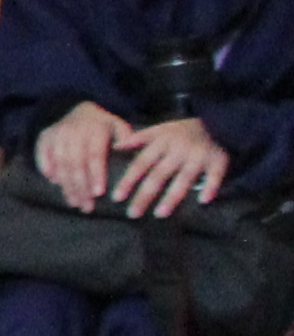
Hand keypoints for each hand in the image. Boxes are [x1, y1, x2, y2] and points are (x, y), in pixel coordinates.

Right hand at [39, 100, 133, 209]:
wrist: (80, 109)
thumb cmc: (104, 126)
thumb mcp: (119, 127)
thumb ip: (126, 138)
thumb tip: (126, 150)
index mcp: (95, 129)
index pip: (94, 155)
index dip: (96, 174)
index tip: (98, 193)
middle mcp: (74, 131)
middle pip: (75, 163)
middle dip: (80, 188)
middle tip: (86, 207)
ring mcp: (57, 133)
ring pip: (60, 163)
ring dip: (66, 185)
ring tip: (74, 202)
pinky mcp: (44, 137)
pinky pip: (41, 154)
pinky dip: (46, 169)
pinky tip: (55, 184)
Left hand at [115, 116, 231, 216]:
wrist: (216, 121)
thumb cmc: (182, 131)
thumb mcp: (159, 129)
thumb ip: (138, 138)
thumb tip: (116, 146)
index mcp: (162, 142)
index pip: (141, 163)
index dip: (129, 180)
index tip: (117, 198)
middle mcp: (179, 149)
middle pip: (159, 175)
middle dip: (145, 195)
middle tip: (132, 214)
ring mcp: (199, 155)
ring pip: (184, 178)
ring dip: (172, 197)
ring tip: (159, 215)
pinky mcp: (218, 160)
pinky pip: (215, 175)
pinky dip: (211, 187)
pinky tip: (203, 201)